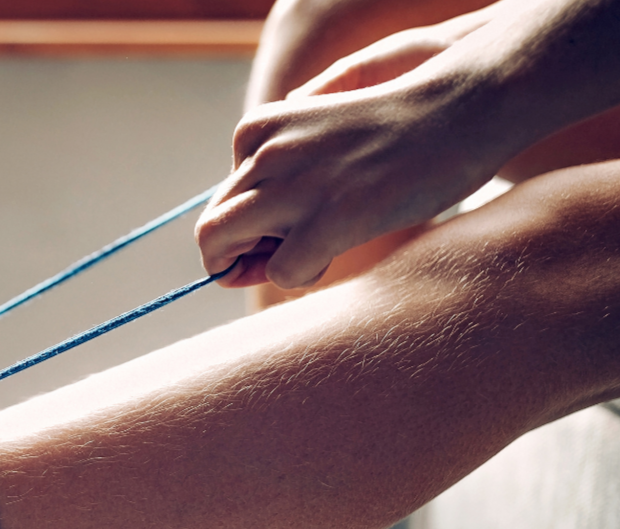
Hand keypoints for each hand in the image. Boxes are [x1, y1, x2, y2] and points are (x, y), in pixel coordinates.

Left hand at [197, 9, 504, 288]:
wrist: (460, 110)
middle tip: (270, 264)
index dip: (245, 230)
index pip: (223, 199)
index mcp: (258, 129)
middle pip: (210, 228)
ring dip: (253, 270)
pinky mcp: (326, 219)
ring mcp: (291, 186)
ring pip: (222, 248)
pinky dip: (301, 276)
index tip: (280, 235)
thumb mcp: (318, 141)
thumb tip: (244, 243)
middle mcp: (263, 154)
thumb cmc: (395, 134)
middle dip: (229, 259)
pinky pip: (280, 272)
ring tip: (305, 257)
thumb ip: (278, 176)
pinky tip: (333, 256)